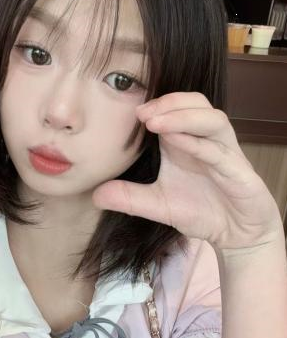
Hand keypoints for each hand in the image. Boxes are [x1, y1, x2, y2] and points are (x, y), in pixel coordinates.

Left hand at [92, 92, 281, 253]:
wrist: (237, 234)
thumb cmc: (202, 210)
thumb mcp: (158, 205)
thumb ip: (129, 198)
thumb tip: (96, 195)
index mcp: (188, 141)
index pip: (176, 107)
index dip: (156, 104)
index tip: (131, 112)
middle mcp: (208, 140)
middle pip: (197, 102)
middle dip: (170, 102)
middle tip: (143, 113)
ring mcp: (226, 154)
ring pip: (213, 119)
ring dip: (184, 117)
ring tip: (156, 123)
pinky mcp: (240, 173)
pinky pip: (221, 152)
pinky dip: (200, 144)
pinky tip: (179, 143)